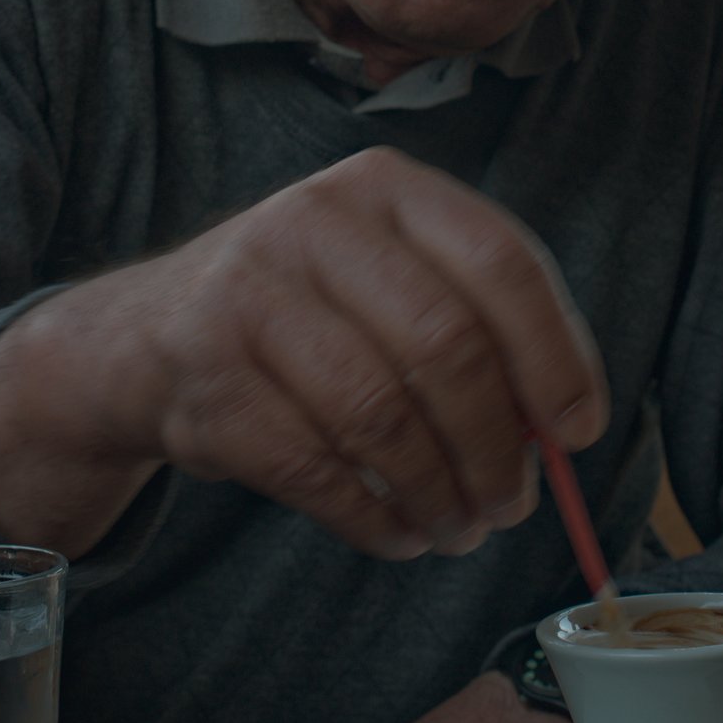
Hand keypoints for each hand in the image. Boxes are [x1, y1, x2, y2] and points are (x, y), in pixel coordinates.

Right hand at [0, 146, 606, 559]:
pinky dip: (373, 519)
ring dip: (437, 493)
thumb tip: (563, 429)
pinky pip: (316, 469)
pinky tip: (398, 534)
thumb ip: (474, 326)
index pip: (500, 260)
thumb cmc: (305, 315)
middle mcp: (313, 222)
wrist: (145, 337)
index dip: (554, 354)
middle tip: (512, 503)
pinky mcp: (206, 378)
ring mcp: (250, 295)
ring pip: (382, 416)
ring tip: (457, 528)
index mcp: (382, 187)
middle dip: (497, 445)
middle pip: (445, 345)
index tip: (577, 430)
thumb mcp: (386, 278)